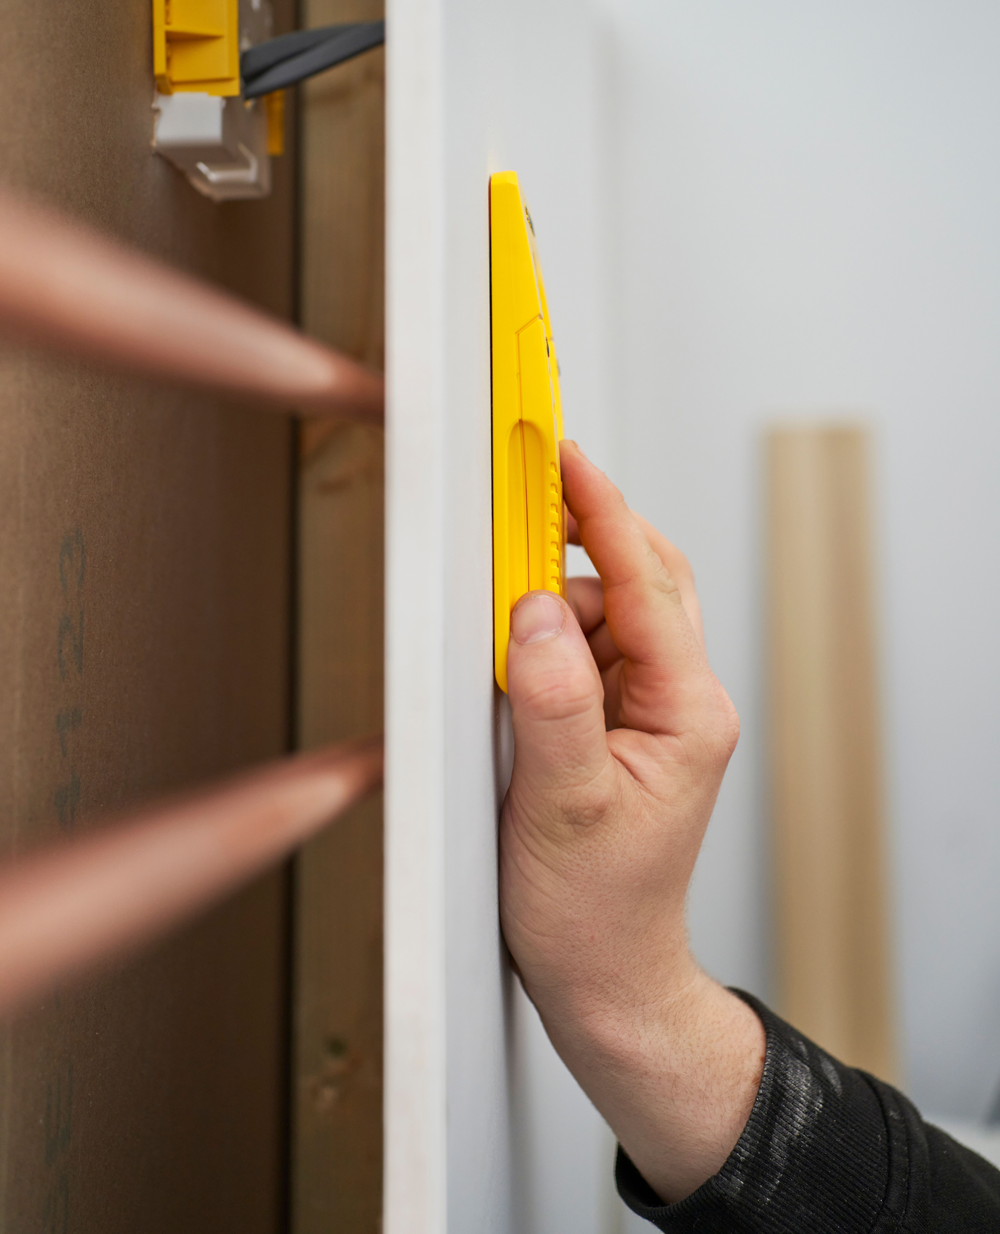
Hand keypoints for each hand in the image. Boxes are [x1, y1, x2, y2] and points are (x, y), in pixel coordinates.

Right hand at [499, 440, 764, 1203]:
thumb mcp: (562, 807)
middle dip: (581, 540)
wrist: (605, 980)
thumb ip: (553, 701)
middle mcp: (677, 700)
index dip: (600, 512)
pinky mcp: (616, 725)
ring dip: (552, 604)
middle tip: (518, 512)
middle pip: (641, 578)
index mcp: (685, 711)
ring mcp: (649, 711)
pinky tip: (513, 672)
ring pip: (606, 610)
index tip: (563, 455)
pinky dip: (546, 640)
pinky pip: (584, 650)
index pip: (645, 583)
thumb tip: (533, 610)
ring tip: (503, 654)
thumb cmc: (593, 911)